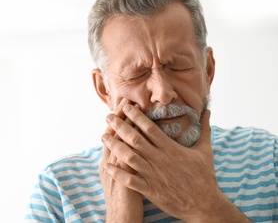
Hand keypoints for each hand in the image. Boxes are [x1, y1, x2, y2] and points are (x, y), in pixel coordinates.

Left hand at [102, 105, 249, 221]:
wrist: (204, 205)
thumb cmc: (204, 177)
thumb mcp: (205, 150)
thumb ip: (204, 129)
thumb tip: (207, 111)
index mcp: (170, 149)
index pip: (149, 128)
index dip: (135, 116)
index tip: (125, 107)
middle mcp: (159, 159)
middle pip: (135, 139)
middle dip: (120, 126)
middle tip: (108, 117)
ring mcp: (153, 175)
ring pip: (129, 157)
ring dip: (114, 146)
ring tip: (103, 136)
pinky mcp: (150, 189)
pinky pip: (129, 180)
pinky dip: (117, 173)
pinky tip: (107, 165)